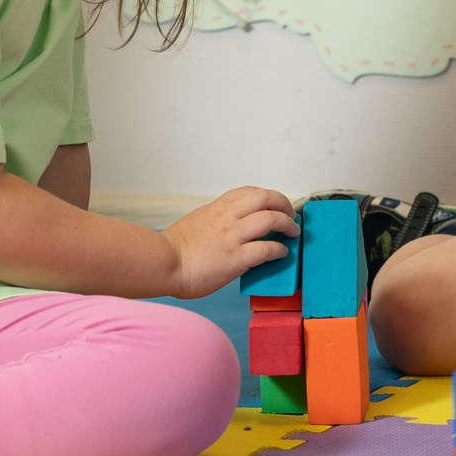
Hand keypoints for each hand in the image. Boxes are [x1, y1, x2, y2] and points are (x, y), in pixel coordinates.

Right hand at [159, 187, 297, 299]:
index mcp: (216, 208)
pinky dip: (280, 250)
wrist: (162, 263)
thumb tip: (228, 232)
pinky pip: (267, 249)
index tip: (275, 204)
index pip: (249, 191)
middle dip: (284, 204)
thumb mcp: (195, 223)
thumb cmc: (173, 250)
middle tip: (291, 216)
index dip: (267, 196)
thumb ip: (214, 222)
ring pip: (271, 219)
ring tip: (293, 233)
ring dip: (288, 224)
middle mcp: (227, 217)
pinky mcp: (237, 258)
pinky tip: (282, 254)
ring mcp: (233, 236)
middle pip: (265, 197)